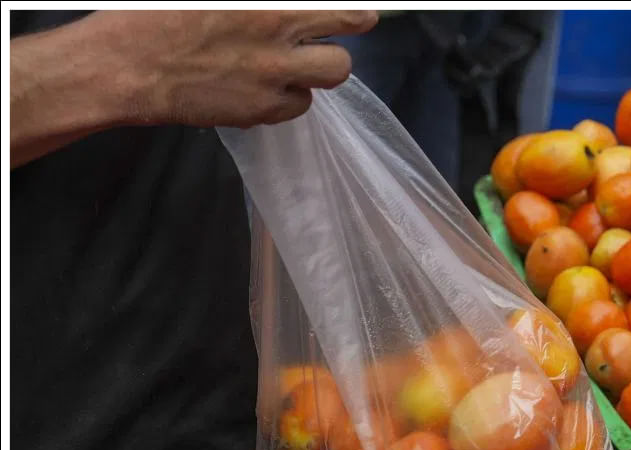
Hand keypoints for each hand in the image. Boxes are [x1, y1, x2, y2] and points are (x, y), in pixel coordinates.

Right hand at [94, 10, 377, 127]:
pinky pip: (298, 106)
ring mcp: (273, 76)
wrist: (124, 65)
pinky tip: (265, 86)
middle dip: (348, 35)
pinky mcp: (260, 109)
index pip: (334, 7)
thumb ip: (252, 5)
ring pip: (330, 77)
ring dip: (317, 70)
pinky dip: (288, 97)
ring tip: (293, 62)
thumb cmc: (154, 16)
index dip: (350, 12)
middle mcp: (277, 35)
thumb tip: (280, 11)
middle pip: (347, 40)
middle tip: (340, 32)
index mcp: (267, 5)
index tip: (357, 13)